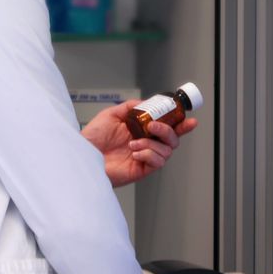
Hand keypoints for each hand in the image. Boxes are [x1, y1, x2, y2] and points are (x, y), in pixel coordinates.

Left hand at [81, 100, 197, 187]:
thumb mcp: (112, 114)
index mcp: (142, 131)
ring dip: (152, 144)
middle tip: (153, 127)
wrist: (82, 153)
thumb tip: (147, 103)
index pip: (168, 128)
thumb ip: (131, 107)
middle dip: (168, 131)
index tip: (190, 120)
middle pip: (173, 140)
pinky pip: (157, 162)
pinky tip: (135, 153)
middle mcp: (146, 144)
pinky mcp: (141, 170)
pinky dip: (149, 154)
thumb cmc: (93, 137)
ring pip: (167, 151)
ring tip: (133, 143)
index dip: (182, 125)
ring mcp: (144, 158)